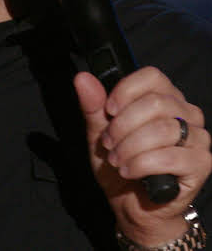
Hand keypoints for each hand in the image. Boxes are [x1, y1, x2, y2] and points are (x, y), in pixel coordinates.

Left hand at [74, 66, 211, 246]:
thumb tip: (83, 79)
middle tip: (109, 143)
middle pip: (155, 102)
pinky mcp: (201, 163)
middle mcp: (186, 113)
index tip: (108, 111)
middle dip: (123, 125)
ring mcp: (197, 137)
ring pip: (161, 129)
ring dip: (130, 147)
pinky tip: (129, 171)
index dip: (126, 92)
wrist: (133, 206)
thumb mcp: (100, 132)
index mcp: (165, 97)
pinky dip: (141, 164)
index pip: (152, 76)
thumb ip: (94, 105)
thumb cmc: (120, 165)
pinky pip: (169, 157)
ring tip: (116, 160)